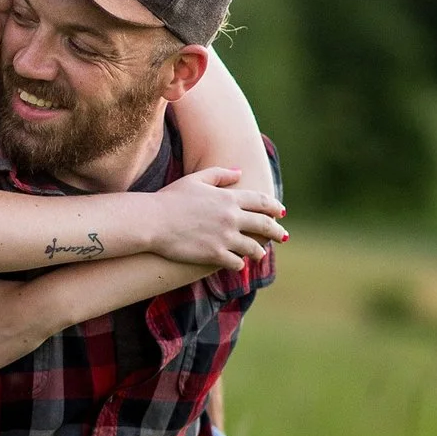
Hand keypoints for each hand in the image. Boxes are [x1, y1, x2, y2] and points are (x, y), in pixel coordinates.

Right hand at [144, 167, 286, 269]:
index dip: (274, 207)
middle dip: (276, 231)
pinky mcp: (215, 254)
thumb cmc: (171, 198)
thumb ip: (220, 174)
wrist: (152, 220)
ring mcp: (225, 237)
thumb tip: (239, 171)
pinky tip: (238, 264)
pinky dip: (239, 263)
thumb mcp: (196, 179)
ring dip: (259, 251)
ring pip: (253, 247)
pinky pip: (237, 262)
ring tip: (260, 254)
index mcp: (229, 198)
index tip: (281, 212)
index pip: (261, 202)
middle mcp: (231, 217)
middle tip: (283, 236)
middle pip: (264, 225)